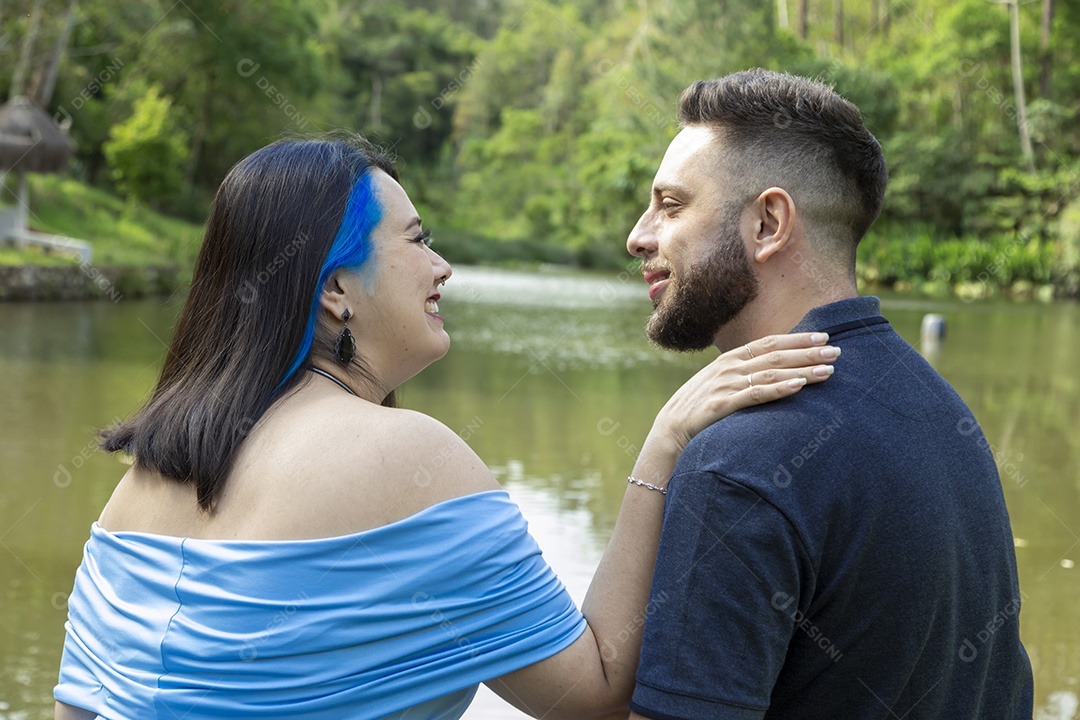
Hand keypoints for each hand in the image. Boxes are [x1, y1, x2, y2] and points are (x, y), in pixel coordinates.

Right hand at [650, 332, 838, 455]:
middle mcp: (729, 368)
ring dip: (802, 370)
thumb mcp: (720, 385)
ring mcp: (725, 385)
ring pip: (771, 373)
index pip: (769, 342)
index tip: (823, 336)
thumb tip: (772, 371)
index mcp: (729, 360)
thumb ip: (743, 375)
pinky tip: (799, 386)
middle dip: (808, 352)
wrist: (670, 432)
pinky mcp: (722, 405)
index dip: (797, 338)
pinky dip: (779, 389)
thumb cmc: (699, 410)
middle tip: (836, 350)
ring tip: (828, 370)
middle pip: (775, 355)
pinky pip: (756, 394)